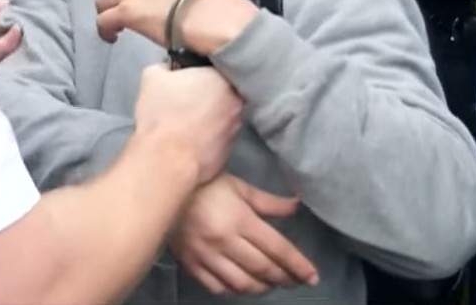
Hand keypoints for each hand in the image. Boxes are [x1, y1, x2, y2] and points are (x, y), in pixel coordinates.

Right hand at [134, 64, 242, 183]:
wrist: (167, 161)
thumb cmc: (161, 116)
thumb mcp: (152, 77)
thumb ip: (166, 67)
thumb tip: (169, 70)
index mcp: (221, 78)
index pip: (213, 67)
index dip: (197, 72)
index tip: (184, 80)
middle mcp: (236, 102)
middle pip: (221, 92)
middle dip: (205, 94)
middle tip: (184, 100)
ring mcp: (237, 128)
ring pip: (222, 115)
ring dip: (208, 116)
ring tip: (185, 122)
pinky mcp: (231, 151)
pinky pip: (219, 136)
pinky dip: (207, 136)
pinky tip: (189, 139)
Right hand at [171, 175, 318, 294]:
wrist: (162, 187)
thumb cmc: (206, 184)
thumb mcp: (239, 187)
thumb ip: (269, 202)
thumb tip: (296, 206)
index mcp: (240, 219)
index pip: (277, 249)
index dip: (298, 265)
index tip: (312, 276)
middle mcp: (224, 241)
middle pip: (263, 269)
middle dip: (284, 278)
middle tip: (296, 281)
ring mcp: (206, 255)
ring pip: (242, 283)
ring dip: (262, 287)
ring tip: (271, 283)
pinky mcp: (191, 263)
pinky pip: (217, 287)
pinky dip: (234, 290)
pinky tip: (242, 284)